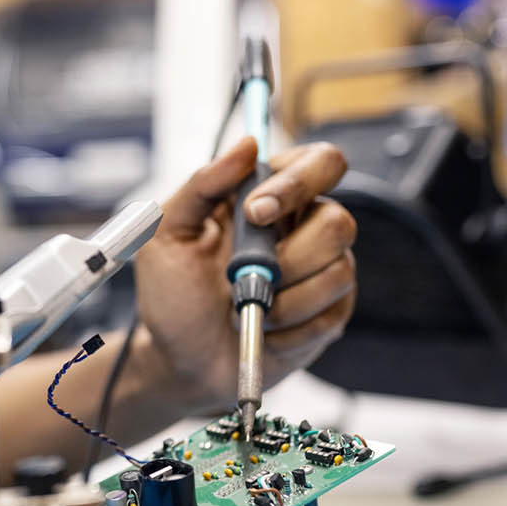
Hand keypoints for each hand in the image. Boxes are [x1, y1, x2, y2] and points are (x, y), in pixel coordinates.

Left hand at [131, 139, 355, 408]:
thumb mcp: (166, 232)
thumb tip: (248, 145)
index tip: (255, 211)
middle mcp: (303, 228)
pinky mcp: (331, 312)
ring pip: (338, 269)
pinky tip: (262, 329)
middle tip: (246, 275)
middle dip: (289, 255)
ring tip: (244, 307)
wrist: (179, 360)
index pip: (319, 163)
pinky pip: (331, 312)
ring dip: (282, 297)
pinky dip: (288, 326)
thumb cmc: (172, 292)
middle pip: (340, 220)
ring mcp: (322, 271)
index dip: (298, 182)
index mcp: (268, 196)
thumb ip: (202, 184)